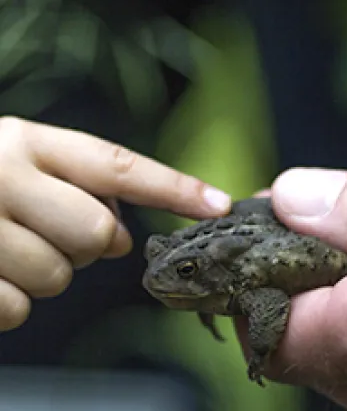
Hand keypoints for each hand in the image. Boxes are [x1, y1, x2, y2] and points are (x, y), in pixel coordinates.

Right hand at [0, 116, 230, 330]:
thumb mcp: (24, 163)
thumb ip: (78, 188)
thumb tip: (122, 235)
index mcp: (28, 142)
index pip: (118, 166)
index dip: (173, 187)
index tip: (219, 205)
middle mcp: (2, 175)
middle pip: (96, 235)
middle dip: (88, 245)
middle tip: (56, 233)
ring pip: (57, 277)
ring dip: (45, 272)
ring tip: (10, 248)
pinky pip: (16, 308)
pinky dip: (9, 300)